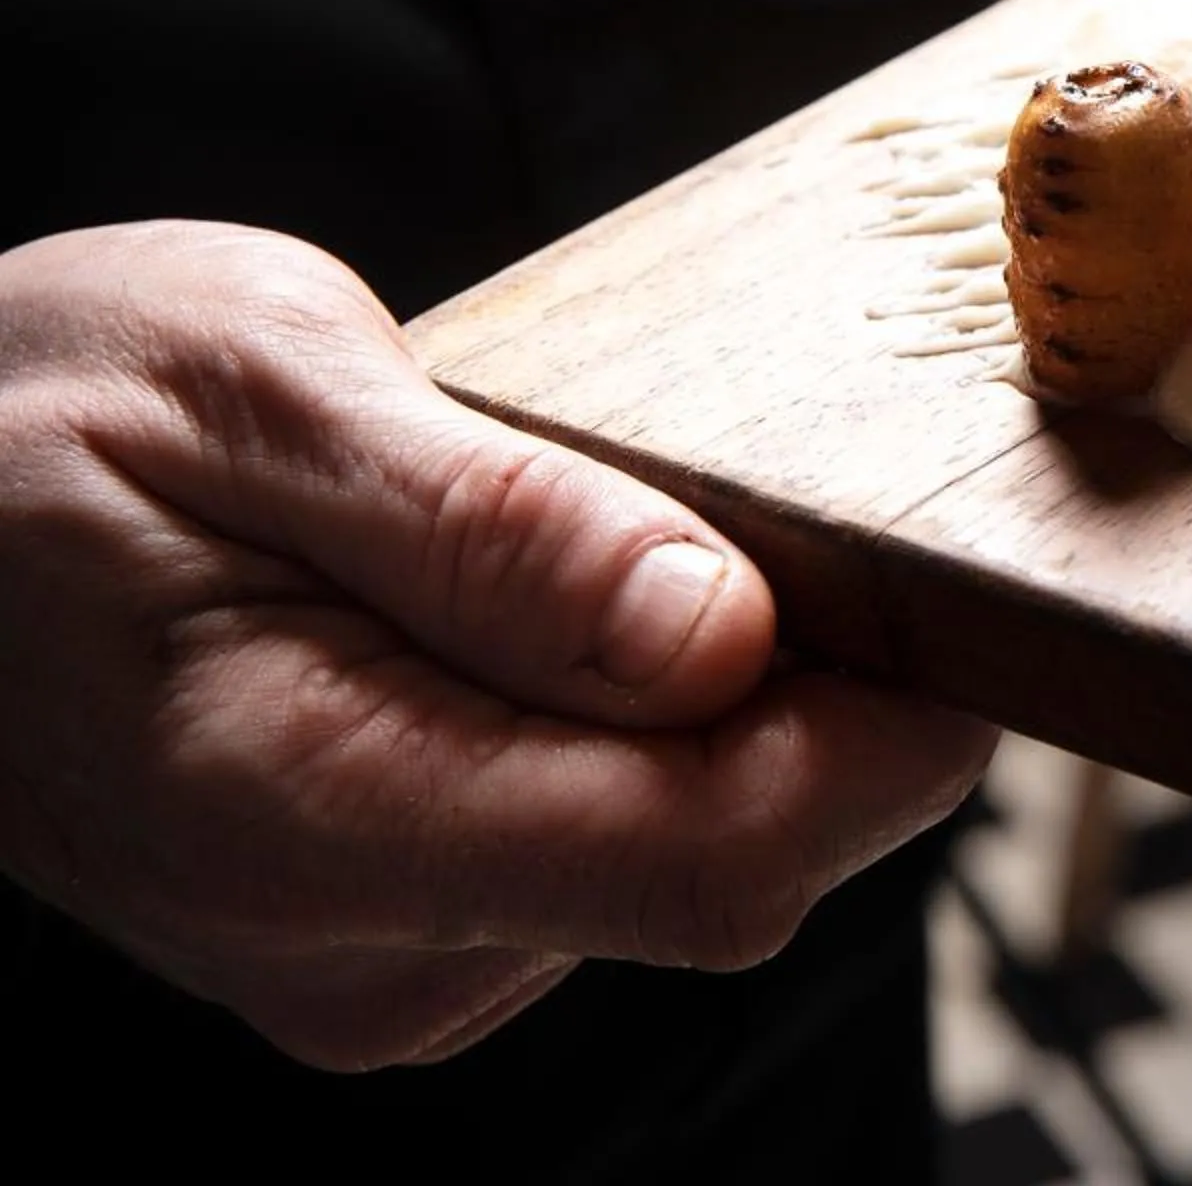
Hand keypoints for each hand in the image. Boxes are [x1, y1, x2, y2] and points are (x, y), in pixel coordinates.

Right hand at [0, 222, 996, 1070]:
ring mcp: (406, 955)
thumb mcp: (255, 387)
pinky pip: (631, 828)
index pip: (718, 855)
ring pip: (706, 840)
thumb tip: (723, 634)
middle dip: (822, 683)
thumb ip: (495, 528)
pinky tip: (557, 604)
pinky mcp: (429, 923)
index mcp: (316, 820)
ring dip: (733, 690)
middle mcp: (380, 948)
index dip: (890, 731)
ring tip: (593, 530)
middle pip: (744, 854)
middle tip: (755, 490)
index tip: (950, 575)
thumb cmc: (33, 422)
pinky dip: (657, 714)